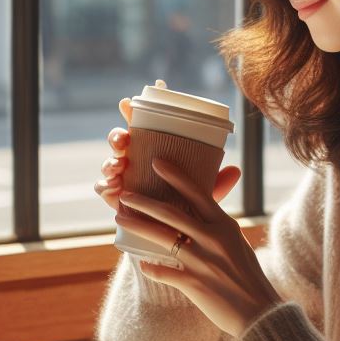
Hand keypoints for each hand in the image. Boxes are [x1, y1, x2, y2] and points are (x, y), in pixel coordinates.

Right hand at [94, 82, 240, 212]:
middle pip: (120, 140)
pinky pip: (103, 188)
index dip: (132, 111)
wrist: (173, 238)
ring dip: (110, 161)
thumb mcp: (202, 194)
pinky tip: (112, 188)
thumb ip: (217, 182)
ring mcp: (124, 178)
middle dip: (117, 136)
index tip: (129, 102)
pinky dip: (104, 186)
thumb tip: (236, 170)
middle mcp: (135, 160)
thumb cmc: (187, 208)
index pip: (141, 125)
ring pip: (109, 162)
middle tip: (124, 140)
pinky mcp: (116, 198)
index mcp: (153, 151)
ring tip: (118, 167)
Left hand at [117, 158, 281, 338]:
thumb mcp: (237, 244)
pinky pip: (163, 272)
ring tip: (120, 218)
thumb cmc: (249, 277)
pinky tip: (141, 263)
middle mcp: (213, 239)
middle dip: (144, 201)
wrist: (259, 313)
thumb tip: (204, 212)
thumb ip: (218, 227)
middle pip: (172, 214)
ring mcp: (202, 261)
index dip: (176, 176)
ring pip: (162, 238)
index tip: (157, 162)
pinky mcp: (194, 283)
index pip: (198, 193)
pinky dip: (150, 267)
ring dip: (137, 227)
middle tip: (125, 193)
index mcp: (225, 225)